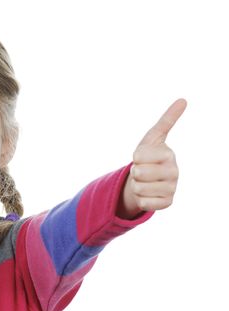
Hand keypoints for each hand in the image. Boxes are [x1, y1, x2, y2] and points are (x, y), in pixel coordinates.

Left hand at [119, 99, 186, 218]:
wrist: (149, 179)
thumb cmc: (149, 156)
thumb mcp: (153, 137)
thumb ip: (167, 120)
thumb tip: (183, 99)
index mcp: (169, 155)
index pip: (139, 157)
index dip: (135, 157)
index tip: (142, 156)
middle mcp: (174, 172)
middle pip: (139, 174)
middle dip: (135, 172)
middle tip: (143, 170)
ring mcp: (172, 188)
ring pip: (139, 189)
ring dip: (136, 186)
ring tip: (145, 181)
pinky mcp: (167, 203)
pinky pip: (144, 203)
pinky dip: (141, 200)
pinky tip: (148, 194)